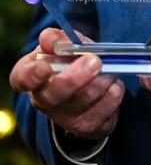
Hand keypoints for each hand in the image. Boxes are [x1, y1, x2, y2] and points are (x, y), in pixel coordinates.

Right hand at [9, 27, 124, 139]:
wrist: (88, 87)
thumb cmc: (70, 62)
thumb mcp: (64, 46)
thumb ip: (58, 39)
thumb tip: (49, 38)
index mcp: (32, 76)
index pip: (22, 78)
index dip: (31, 75)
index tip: (44, 67)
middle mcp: (44, 100)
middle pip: (54, 95)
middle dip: (75, 78)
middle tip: (95, 61)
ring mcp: (65, 117)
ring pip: (86, 98)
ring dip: (104, 78)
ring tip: (109, 67)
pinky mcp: (88, 126)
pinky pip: (107, 106)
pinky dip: (115, 89)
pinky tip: (113, 82)